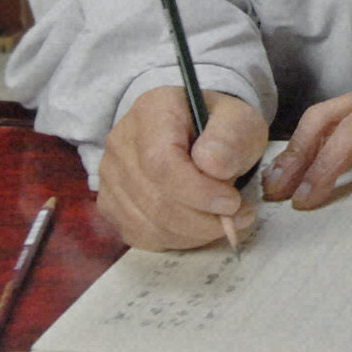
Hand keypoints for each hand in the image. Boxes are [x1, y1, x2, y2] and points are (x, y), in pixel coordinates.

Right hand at [97, 85, 268, 249]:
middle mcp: (122, 142)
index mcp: (152, 111)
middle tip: (238, 215)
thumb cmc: (219, 129)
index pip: (161, 163)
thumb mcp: (240, 121)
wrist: (199, 136)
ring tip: (225, 220)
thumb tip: (211, 164)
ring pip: (149, 224)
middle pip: (155, 200)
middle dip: (203, 219)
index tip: (232, 202)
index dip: (198, 192)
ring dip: (195, 232)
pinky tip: (199, 224)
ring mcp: (111, 176)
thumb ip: (231, 137)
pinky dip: (178, 239)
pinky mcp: (111, 205)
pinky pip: (143, 236)